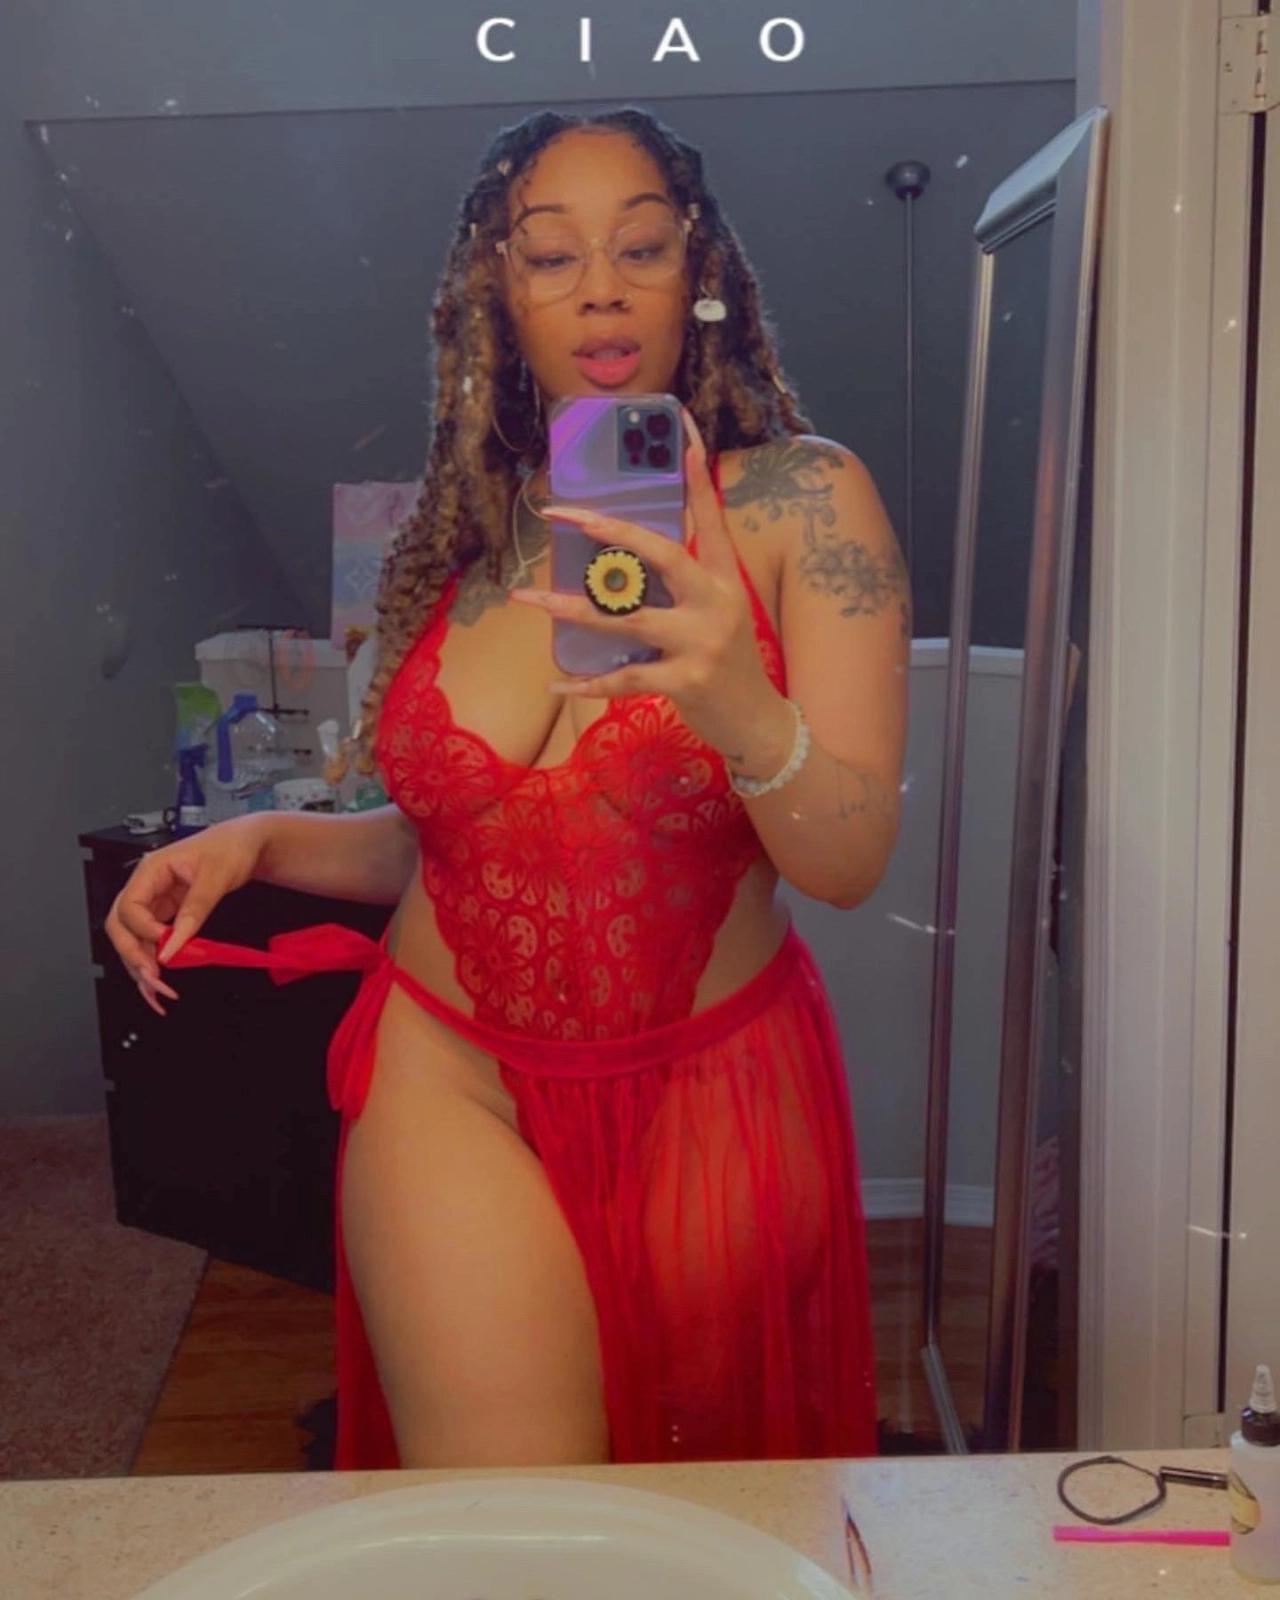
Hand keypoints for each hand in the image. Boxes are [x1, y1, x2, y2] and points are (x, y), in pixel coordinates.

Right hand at [104, 815, 267, 1015]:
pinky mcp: (167, 915)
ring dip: (141, 966)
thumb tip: (173, 946)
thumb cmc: (232, 847)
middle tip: (154, 978)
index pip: (129, 905)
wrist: (249, 843)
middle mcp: (147, 887)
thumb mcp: (216, 877)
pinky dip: (154, 963)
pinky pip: (151, 941)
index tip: (164, 946)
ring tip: (158, 992)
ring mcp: (156, 902)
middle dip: (133, 954)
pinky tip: (160, 984)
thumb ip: (194, 911)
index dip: (142, 930)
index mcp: (151, 870)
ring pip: (133, 939)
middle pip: (121, 926)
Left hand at [509, 406, 776, 754]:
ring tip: (532, 599)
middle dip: (610, 532)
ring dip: (573, 610)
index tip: (680, 426)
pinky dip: (589, 684)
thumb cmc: (727, 659)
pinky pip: (625, 679)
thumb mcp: (718, 609)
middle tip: (565, 515)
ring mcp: (701, 641)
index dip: (695, 471)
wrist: (757, 720)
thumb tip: (630, 550)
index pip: (709, 515)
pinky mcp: (685, 680)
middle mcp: (715, 601)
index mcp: (723, 578)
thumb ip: (684, 578)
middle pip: (661, 555)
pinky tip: (559, 683)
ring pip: (627, 618)